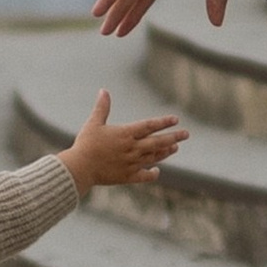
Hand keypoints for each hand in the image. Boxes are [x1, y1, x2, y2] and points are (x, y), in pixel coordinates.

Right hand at [64, 90, 188, 194]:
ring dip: (165, 152)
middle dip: (173, 137)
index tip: (175, 119)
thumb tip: (103, 90)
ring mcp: (131, 163)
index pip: (149, 126)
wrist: (80, 168)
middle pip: (157, 142)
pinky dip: (152, 173)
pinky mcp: (127, 176)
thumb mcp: (93, 123)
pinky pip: (144, 176)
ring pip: (153, 157)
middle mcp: (132, 148)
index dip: (163, 122)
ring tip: (175, 147)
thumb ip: (102, 107)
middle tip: (186, 134)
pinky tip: (157, 171)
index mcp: (125, 134)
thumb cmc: (86, 144)